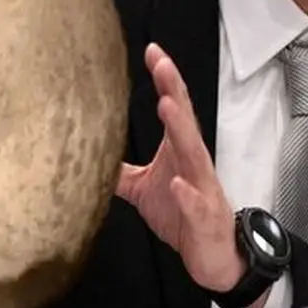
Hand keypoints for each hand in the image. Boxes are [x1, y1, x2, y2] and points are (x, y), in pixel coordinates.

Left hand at [116, 44, 244, 292]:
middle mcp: (194, 163)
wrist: (215, 256)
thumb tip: (91, 155)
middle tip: (162, 62)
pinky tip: (177, 183)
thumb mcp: (144, 190)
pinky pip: (195, 204)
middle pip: (184, 120)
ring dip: (180, 129)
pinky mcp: (204, 217)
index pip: (175, 108)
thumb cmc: (183, 218)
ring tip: (166, 105)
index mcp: (181, 152)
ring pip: (194, 155)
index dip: (164, 79)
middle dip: (174, 90)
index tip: (152, 51)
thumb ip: (122, 171)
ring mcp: (202, 188)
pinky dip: (186, 193)